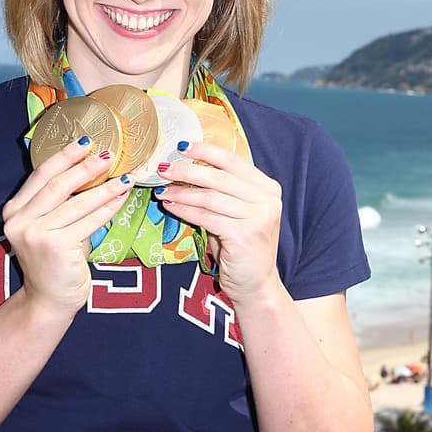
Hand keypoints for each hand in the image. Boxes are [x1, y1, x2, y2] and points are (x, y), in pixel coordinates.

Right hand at [1, 141, 132, 314]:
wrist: (48, 300)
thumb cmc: (55, 260)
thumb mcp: (50, 226)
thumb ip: (61, 203)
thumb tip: (94, 171)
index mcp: (14, 210)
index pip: (40, 175)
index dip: (64, 157)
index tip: (86, 143)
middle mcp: (19, 220)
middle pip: (57, 184)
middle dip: (86, 168)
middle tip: (109, 156)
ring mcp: (36, 234)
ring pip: (78, 203)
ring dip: (105, 188)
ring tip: (125, 177)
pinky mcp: (56, 246)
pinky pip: (89, 221)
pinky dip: (109, 208)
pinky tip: (122, 198)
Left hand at [156, 141, 282, 305]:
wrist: (256, 285)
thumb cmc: (241, 247)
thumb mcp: (236, 213)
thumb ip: (222, 192)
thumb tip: (186, 168)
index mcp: (268, 188)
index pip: (233, 161)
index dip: (206, 150)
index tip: (183, 146)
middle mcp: (267, 200)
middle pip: (219, 176)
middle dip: (187, 170)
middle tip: (163, 168)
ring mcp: (258, 217)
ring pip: (210, 196)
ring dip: (181, 192)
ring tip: (162, 191)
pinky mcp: (244, 235)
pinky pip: (206, 216)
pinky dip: (184, 209)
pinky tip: (170, 206)